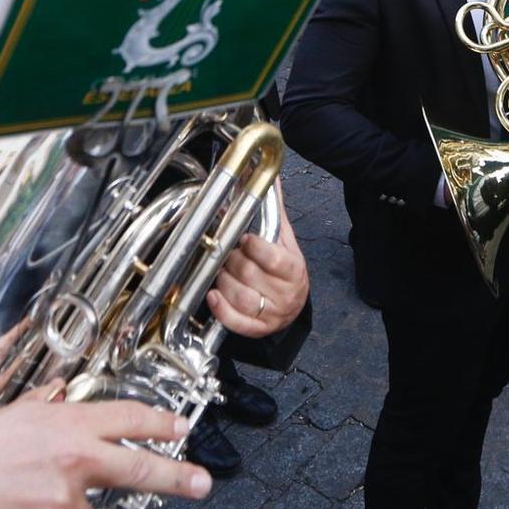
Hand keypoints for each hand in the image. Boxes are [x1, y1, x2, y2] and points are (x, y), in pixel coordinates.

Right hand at [0, 396, 209, 508]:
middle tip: (200, 482)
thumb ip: (44, 409)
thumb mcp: (9, 415)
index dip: (158, 423)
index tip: (179, 428)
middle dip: (175, 476)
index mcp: (63, 421)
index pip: (125, 417)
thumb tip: (63, 397)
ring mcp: (64, 499)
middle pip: (139, 468)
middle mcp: (71, 457)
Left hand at [206, 184, 309, 335]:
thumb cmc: (286, 270)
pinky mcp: (258, 329)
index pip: (273, 258)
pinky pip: (236, 322)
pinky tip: (213, 295)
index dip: (254, 247)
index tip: (245, 238)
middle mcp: (286, 294)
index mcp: (294, 269)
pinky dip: (221, 309)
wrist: (293, 304)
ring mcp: (272, 314)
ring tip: (222, 272)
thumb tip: (271, 179)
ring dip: (224, 281)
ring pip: (240, 297)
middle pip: (249, 274)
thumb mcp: (285, 240)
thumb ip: (275, 211)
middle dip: (233, 260)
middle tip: (229, 254)